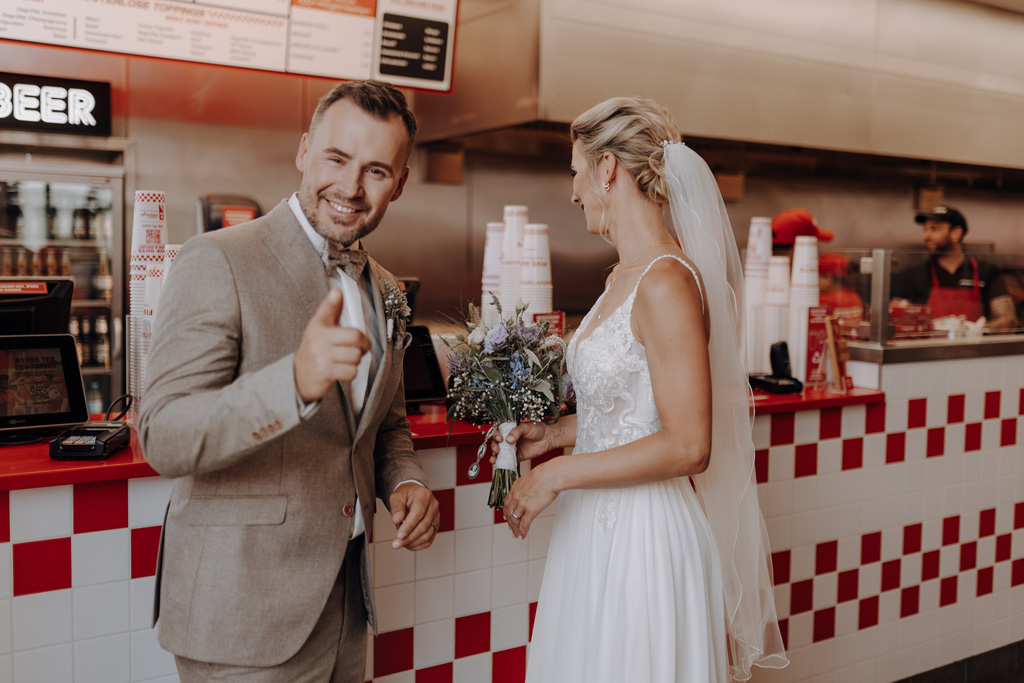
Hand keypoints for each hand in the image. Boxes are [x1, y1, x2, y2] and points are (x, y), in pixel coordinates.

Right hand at [294, 288, 371, 402]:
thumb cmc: (314, 349)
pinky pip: (352, 371)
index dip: (332, 302)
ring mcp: (321, 356)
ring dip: (355, 361)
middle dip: (363, 345)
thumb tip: (337, 291)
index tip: (336, 292)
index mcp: (318, 326)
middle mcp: (318, 339)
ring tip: (345, 360)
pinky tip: (341, 370)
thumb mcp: (320, 328)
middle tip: (359, 347)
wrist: (299, 376)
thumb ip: (331, 310)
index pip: (327, 310)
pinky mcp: (325, 372)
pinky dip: (350, 373)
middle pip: (356, 337)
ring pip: (356, 356)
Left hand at [389, 482, 439, 550]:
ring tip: (400, 544)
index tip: (399, 535)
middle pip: (423, 526)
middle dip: (408, 537)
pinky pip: (429, 540)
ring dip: (413, 542)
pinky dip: (418, 545)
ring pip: (427, 535)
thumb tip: (396, 520)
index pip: (418, 513)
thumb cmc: (405, 494)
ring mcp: (436, 517)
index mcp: (424, 495)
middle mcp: (433, 506)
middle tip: (396, 544)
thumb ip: (396, 507)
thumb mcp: (397, 496)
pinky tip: (408, 545)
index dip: (409, 526)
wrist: (413, 494)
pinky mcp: (435, 526)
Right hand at [490, 421, 557, 463]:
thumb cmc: (537, 429)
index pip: (498, 432)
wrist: (548, 437)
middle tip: (497, 449)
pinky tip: (499, 464)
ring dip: (495, 456)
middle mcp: (509, 439)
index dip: (496, 435)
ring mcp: (512, 448)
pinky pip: (508, 461)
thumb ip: (516, 432)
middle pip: (496, 443)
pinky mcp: (517, 457)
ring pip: (500, 453)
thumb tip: (508, 440)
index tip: (500, 439)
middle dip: (494, 447)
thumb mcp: (525, 427)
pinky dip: (503, 463)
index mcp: (509, 430)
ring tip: (494, 459)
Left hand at [503, 459, 560, 538]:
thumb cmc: (545, 474)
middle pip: (508, 512)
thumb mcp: (530, 477)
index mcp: (515, 487)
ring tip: (516, 533)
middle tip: (511, 527)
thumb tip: (528, 489)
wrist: (552, 475)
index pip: (506, 502)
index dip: (506, 511)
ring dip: (515, 528)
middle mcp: (516, 496)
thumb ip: (526, 485)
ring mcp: (523, 504)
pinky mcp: (531, 510)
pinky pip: (524, 524)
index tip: (506, 515)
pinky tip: (522, 535)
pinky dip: (522, 531)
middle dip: (509, 522)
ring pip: (514, 519)